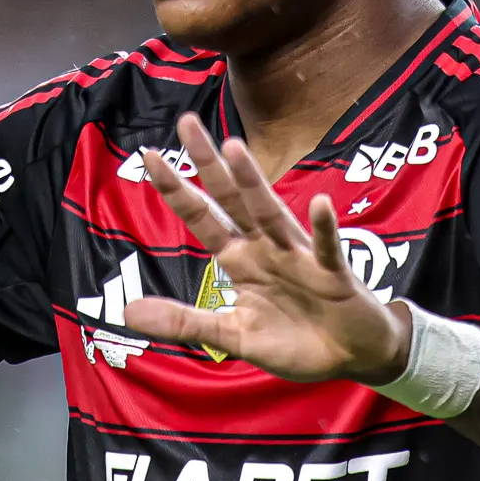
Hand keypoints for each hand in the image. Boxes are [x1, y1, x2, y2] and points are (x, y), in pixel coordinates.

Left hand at [120, 114, 411, 383]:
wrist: (352, 357)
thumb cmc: (294, 341)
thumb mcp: (232, 335)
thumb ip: (184, 321)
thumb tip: (127, 311)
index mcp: (240, 259)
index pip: (202, 218)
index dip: (177, 190)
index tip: (149, 156)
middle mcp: (266, 248)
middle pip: (232, 200)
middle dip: (209, 164)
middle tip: (186, 123)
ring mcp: (300, 257)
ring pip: (272, 213)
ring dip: (254, 184)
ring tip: (234, 149)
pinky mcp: (334, 276)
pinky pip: (326, 249)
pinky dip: (323, 228)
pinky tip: (320, 204)